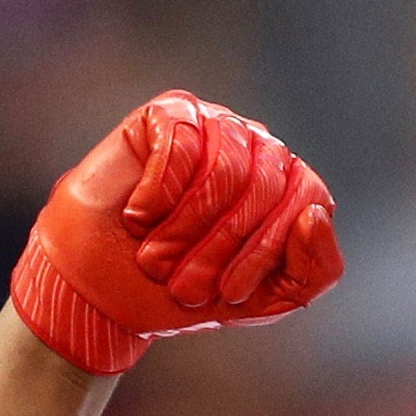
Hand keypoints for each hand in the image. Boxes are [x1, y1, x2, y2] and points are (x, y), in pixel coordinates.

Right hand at [11, 90, 341, 375]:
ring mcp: (216, 125)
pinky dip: (159, 192)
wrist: (99, 290)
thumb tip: (315, 215)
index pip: (307, 198)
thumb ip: (313, 272)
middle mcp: (258, 149)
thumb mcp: (261, 301)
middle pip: (266, 183)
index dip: (266, 250)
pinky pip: (182, 141)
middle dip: (222, 245)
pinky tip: (140, 216)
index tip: (228, 292)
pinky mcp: (170, 113)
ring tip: (156, 256)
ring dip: (186, 226)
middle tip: (183, 282)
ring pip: (227, 163)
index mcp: (287, 189)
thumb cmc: (178, 290)